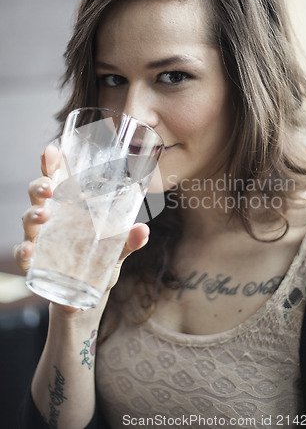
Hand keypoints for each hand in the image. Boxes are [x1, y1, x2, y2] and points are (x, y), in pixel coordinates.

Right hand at [13, 144, 149, 291]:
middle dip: (40, 187)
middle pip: (39, 195)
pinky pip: (23, 254)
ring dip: (33, 216)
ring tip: (43, 216)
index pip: (58, 179)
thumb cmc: (102, 258)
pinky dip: (23, 252)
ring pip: (28, 221)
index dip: (51, 164)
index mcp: (72, 207)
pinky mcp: (36, 263)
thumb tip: (143, 230)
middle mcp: (53, 219)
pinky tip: (29, 251)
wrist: (91, 292)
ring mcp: (42, 239)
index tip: (51, 151)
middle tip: (49, 188)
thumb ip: (130, 239)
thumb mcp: (119, 248)